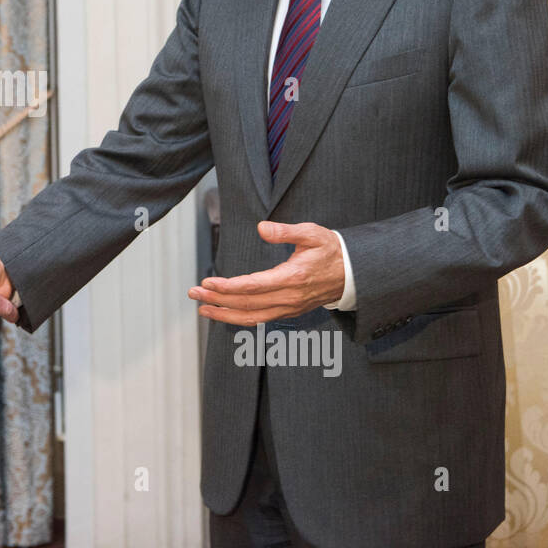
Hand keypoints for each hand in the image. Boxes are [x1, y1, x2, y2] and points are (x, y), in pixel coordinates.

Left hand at [187, 221, 343, 324]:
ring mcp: (289, 308)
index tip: (207, 282)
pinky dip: (239, 318)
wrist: (353, 273)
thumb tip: (262, 228)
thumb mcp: (312, 233)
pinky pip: (260, 319)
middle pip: (246, 303)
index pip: (252, 287)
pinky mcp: (289, 311)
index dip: (227, 287)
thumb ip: (286, 231)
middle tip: (194, 292)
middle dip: (217, 300)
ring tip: (202, 307)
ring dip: (224, 314)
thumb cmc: (331, 250)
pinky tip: (224, 313)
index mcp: (292, 278)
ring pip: (251, 317)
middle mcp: (289, 298)